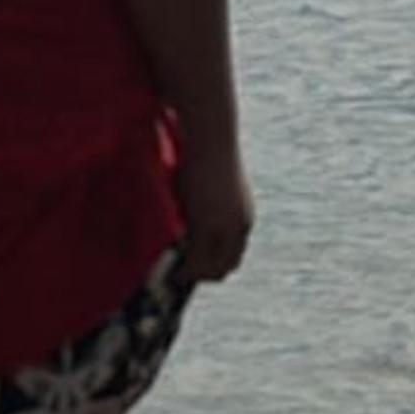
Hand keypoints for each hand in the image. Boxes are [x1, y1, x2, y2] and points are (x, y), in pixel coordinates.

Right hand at [177, 132, 256, 284]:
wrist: (211, 137)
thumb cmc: (205, 160)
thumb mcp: (210, 194)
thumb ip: (206, 216)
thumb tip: (185, 234)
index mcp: (243, 220)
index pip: (231, 259)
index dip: (212, 269)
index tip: (190, 271)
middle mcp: (240, 227)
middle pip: (224, 269)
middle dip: (201, 275)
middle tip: (177, 276)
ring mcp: (227, 227)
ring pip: (211, 269)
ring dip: (192, 274)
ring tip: (172, 274)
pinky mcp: (209, 223)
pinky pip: (197, 258)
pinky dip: (184, 268)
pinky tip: (171, 267)